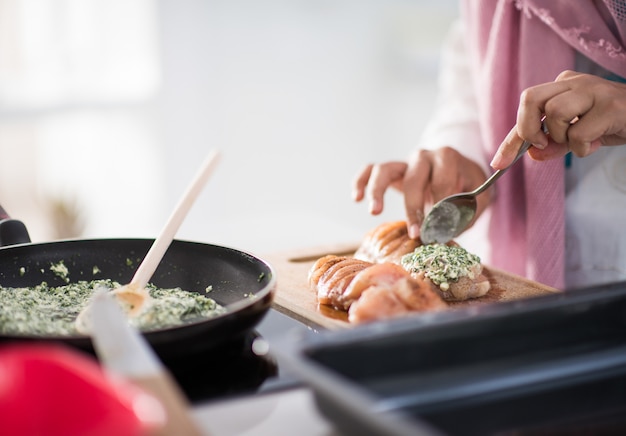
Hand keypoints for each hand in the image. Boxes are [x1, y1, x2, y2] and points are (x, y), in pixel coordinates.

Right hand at [352, 147, 488, 238]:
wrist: (461, 172)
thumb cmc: (469, 187)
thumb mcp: (480, 196)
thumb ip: (469, 210)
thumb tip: (448, 230)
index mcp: (447, 158)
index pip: (442, 180)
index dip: (441, 206)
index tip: (440, 230)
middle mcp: (423, 156)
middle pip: (413, 178)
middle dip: (413, 207)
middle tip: (415, 233)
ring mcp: (404, 161)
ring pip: (385, 169)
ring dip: (378, 190)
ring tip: (374, 211)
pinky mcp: (391, 170)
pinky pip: (370, 169)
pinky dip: (360, 181)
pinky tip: (356, 198)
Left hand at [491, 71, 625, 168]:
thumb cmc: (613, 122)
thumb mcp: (579, 135)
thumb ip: (554, 144)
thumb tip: (532, 155)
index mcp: (563, 86)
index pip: (527, 109)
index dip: (511, 139)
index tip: (498, 163)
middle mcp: (575, 83)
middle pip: (530, 98)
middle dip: (527, 128)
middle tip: (542, 144)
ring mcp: (594, 91)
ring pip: (554, 113)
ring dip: (562, 137)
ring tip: (581, 140)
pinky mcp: (610, 106)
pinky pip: (579, 133)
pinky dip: (582, 147)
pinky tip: (598, 142)